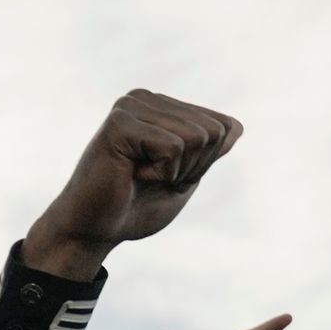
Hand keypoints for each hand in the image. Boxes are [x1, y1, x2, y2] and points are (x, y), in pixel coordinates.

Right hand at [20, 90, 243, 280]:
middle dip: (193, 168)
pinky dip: (161, 173)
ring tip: (140, 176)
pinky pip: (174, 147)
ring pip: (197, 137)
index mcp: (163, 106)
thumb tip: (235, 126)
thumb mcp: (186, 177)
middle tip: (152, 179)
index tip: (168, 176)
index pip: (225, 127)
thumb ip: (209, 151)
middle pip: (214, 131)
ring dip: (176, 171)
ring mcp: (131, 105)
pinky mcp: (120, 122)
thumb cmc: (136, 207)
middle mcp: (147, 98)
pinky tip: (131, 174)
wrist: (95, 230)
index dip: (205, 164)